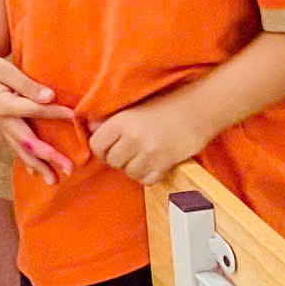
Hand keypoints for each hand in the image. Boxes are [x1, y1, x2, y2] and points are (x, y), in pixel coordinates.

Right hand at [0, 48, 78, 184]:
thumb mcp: (4, 69)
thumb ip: (26, 85)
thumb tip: (50, 96)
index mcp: (3, 105)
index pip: (33, 111)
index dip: (54, 113)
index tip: (74, 116)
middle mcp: (2, 120)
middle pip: (27, 142)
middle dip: (48, 157)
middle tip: (69, 170)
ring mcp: (0, 125)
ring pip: (20, 150)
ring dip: (37, 166)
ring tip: (53, 181)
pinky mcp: (1, 126)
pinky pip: (14, 147)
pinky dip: (25, 160)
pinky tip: (34, 172)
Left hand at [87, 93, 208, 185]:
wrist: (195, 110)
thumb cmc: (163, 104)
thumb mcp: (132, 106)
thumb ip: (109, 118)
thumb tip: (89, 127)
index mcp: (121, 121)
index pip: (97, 145)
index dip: (100, 149)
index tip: (108, 147)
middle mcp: (133, 138)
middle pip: (112, 161)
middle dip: (117, 159)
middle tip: (127, 152)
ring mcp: (150, 153)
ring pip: (129, 173)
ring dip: (133, 168)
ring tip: (141, 157)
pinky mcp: (165, 164)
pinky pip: (147, 181)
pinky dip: (147, 176)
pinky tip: (152, 164)